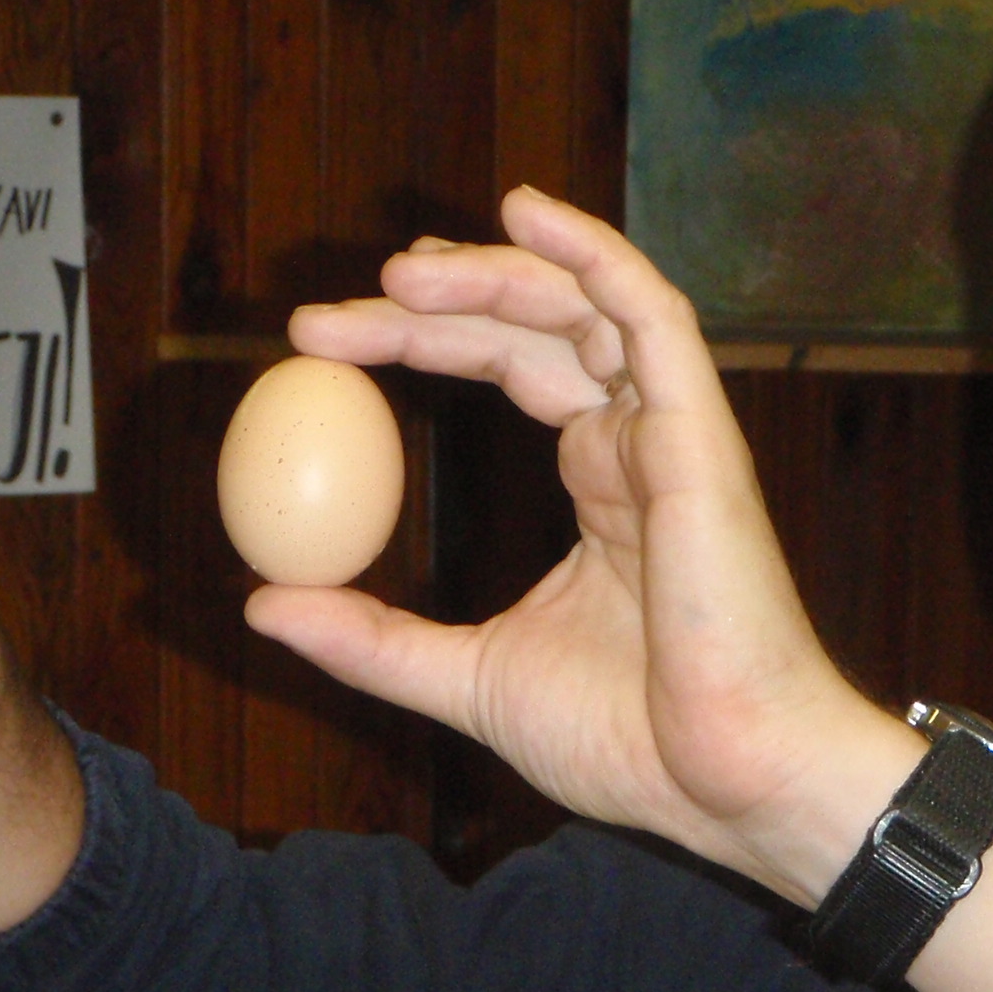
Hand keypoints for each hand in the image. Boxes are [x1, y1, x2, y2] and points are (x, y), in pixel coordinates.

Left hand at [256, 187, 918, 898]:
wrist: (728, 780)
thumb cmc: (632, 743)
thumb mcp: (468, 678)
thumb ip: (373, 638)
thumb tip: (264, 605)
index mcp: (604, 487)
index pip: (509, 370)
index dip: (420, 344)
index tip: (315, 349)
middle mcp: (639, 442)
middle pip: (532, 327)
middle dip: (429, 306)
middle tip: (322, 319)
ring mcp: (675, 432)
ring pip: (583, 303)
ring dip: (489, 275)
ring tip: (396, 276)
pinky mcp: (701, 432)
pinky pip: (651, 313)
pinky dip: (591, 252)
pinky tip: (522, 211)